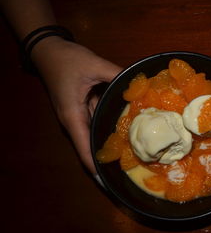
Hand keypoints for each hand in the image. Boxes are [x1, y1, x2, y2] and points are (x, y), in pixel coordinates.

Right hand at [31, 36, 121, 173]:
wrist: (49, 50)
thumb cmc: (66, 60)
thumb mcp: (94, 65)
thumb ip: (117, 75)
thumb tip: (140, 85)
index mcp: (73, 116)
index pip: (84, 149)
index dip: (95, 167)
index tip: (109, 182)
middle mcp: (74, 121)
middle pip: (90, 145)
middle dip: (107, 158)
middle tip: (130, 168)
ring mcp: (78, 115)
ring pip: (95, 133)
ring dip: (110, 142)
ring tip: (134, 152)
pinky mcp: (82, 107)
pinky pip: (98, 120)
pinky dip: (110, 124)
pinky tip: (129, 127)